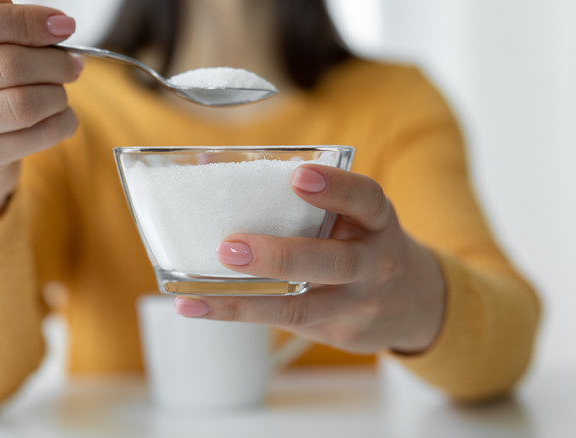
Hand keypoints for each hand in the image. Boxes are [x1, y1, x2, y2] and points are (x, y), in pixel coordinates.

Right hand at [0, 0, 81, 224]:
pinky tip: (62, 116)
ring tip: (61, 92)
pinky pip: (35, 136)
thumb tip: (52, 22)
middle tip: (73, 64)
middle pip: (5, 64)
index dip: (25, 22)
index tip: (63, 26)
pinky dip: (61, 123)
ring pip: (23, 104)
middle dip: (53, 62)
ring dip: (57, 95)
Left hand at [174, 164, 445, 353]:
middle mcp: (373, 263)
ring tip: (200, 291)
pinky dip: (239, 311)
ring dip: (248, 299)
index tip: (299, 174)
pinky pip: (285, 321)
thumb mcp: (352, 214)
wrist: (412, 302)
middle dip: (281, 256)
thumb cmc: (360, 241)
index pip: (366, 200)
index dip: (336, 187)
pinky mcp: (336, 331)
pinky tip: (198, 304)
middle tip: (231, 246)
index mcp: (377, 222)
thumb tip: (210, 162)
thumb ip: (300, 196)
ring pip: (303, 305)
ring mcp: (356, 303)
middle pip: (333, 263)